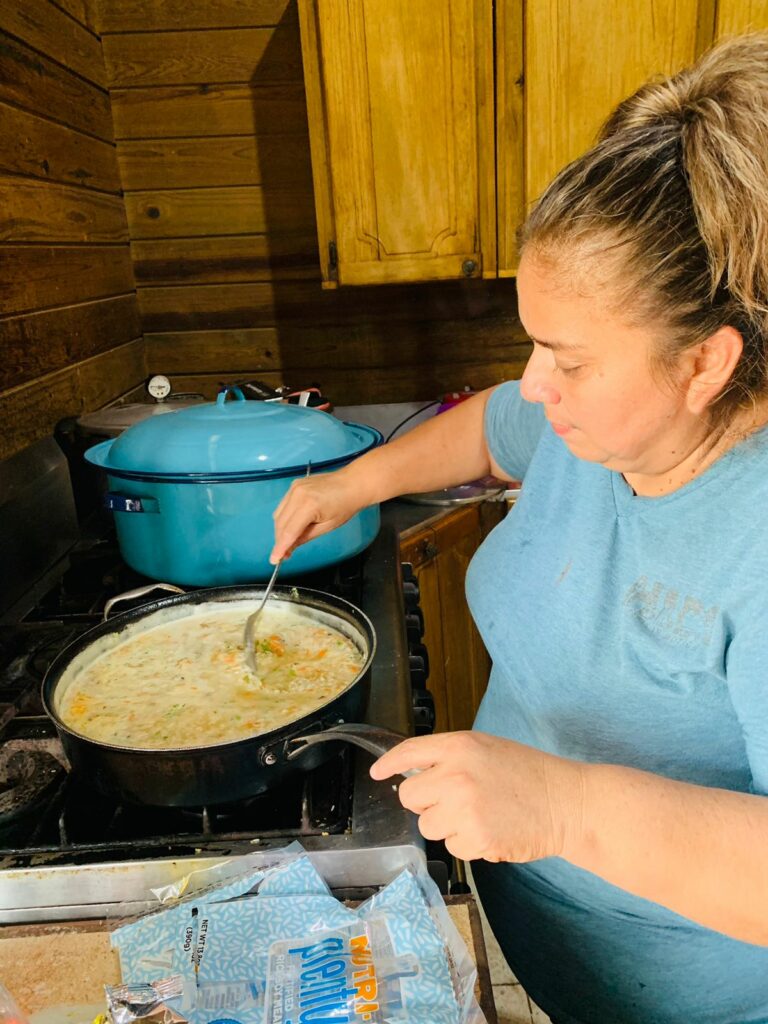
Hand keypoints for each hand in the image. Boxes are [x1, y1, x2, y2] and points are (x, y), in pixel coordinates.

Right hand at [271, 467, 368, 561]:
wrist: (353, 483)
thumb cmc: (345, 506)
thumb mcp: (327, 527)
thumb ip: (305, 538)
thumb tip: (288, 549)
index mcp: (308, 505)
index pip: (289, 531)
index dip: (280, 547)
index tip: (275, 560)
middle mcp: (297, 494)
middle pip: (280, 523)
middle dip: (280, 540)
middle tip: (285, 554)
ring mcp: (294, 488)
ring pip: (279, 514)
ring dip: (281, 529)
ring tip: (290, 540)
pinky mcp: (294, 485)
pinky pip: (284, 505)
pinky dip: (285, 517)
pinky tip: (293, 525)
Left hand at [370, 731, 585, 862]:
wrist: (566, 802)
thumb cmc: (528, 773)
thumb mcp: (485, 748)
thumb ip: (449, 757)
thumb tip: (413, 772)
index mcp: (459, 746)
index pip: (409, 752)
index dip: (389, 764)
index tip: (377, 772)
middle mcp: (456, 775)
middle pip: (410, 797)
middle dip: (427, 802)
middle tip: (456, 800)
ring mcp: (464, 809)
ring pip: (428, 826)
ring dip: (447, 825)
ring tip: (480, 814)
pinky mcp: (476, 839)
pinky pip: (452, 847)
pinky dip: (468, 843)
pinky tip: (491, 829)